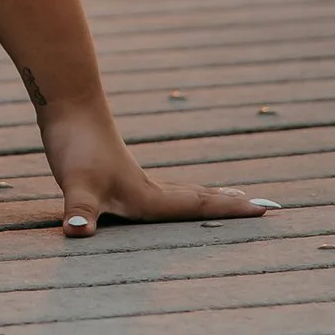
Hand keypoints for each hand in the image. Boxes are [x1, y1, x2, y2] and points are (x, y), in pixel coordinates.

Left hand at [42, 102, 273, 240]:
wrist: (66, 102)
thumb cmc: (74, 145)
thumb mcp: (76, 183)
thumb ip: (79, 210)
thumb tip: (78, 231)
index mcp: (147, 198)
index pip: (198, 206)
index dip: (231, 210)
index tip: (268, 209)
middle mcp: (145, 188)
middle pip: (196, 198)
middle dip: (227, 205)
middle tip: (261, 206)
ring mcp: (130, 177)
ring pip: (178, 191)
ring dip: (204, 196)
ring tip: (228, 196)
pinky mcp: (113, 169)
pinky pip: (155, 188)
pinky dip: (172, 192)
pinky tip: (159, 195)